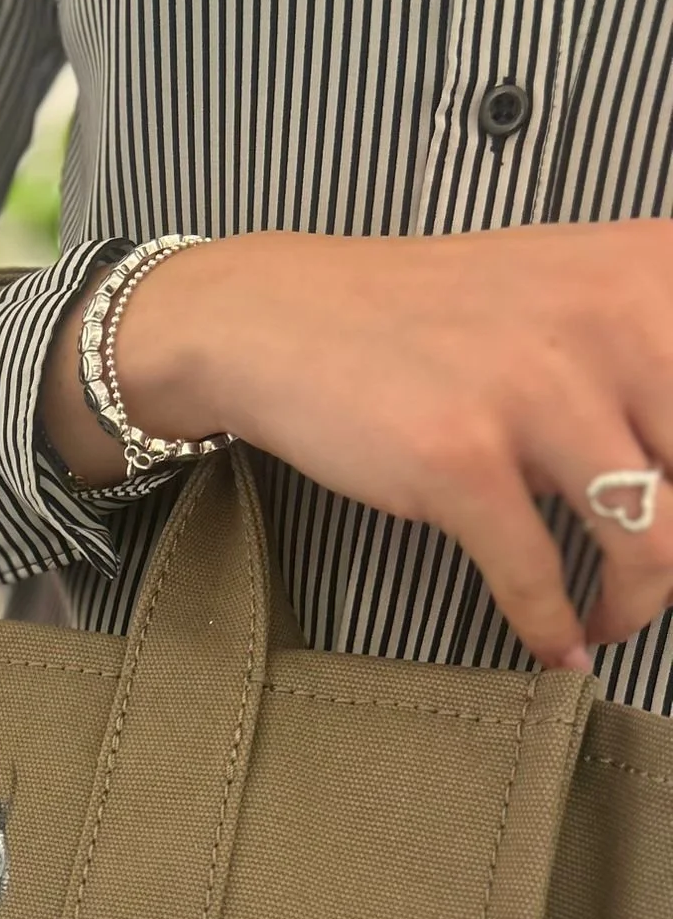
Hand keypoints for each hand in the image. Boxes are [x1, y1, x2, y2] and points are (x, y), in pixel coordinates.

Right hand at [40, 222, 672, 668]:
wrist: (284, 318)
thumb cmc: (425, 319)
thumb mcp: (570, 297)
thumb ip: (646, 359)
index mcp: (652, 273)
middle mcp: (612, 321)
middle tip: (652, 576)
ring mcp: (537, 393)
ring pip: (652, 543)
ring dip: (637, 606)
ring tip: (613, 619)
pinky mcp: (462, 460)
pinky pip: (537, 577)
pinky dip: (552, 628)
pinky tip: (554, 645)